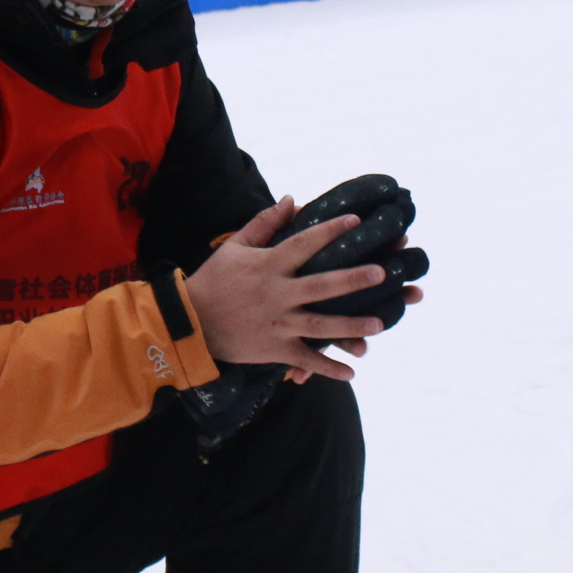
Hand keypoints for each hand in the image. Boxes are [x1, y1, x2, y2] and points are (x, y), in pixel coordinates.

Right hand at [181, 197, 416, 383]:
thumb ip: (265, 223)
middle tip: (382, 274)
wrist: (190, 322)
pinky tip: (352, 372)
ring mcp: (278, 324)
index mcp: (269, 266)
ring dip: (351, 327)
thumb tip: (292, 199)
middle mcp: (277, 295)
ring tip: (380, 324)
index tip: (357, 221)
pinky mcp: (275, 349)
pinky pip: (306, 360)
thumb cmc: (214, 280)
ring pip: (321, 326)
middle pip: (322, 286)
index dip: (331, 231)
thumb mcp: (235, 246)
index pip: (305, 244)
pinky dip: (328, 368)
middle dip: (353, 280)